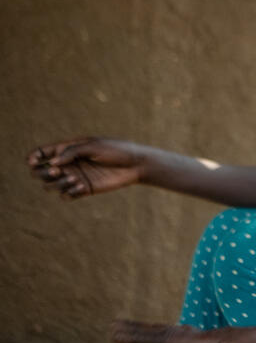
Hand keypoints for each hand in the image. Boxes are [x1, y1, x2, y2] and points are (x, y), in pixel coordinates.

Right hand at [27, 138, 144, 197]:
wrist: (135, 165)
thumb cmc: (116, 150)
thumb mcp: (94, 146)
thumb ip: (72, 152)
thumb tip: (52, 162)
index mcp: (68, 149)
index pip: (42, 153)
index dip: (33, 157)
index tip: (32, 161)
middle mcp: (68, 164)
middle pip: (40, 172)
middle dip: (42, 173)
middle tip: (56, 171)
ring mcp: (74, 177)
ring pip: (50, 185)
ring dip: (57, 183)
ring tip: (74, 178)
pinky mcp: (83, 189)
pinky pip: (65, 196)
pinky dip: (69, 193)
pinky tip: (82, 187)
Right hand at [111, 319, 255, 342]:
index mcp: (211, 341)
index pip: (169, 338)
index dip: (141, 336)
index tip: (116, 330)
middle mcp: (212, 339)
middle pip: (169, 333)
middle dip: (141, 332)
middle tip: (114, 328)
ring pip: (181, 337)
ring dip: (158, 335)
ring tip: (137, 332)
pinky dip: (179, 341)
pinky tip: (180, 341)